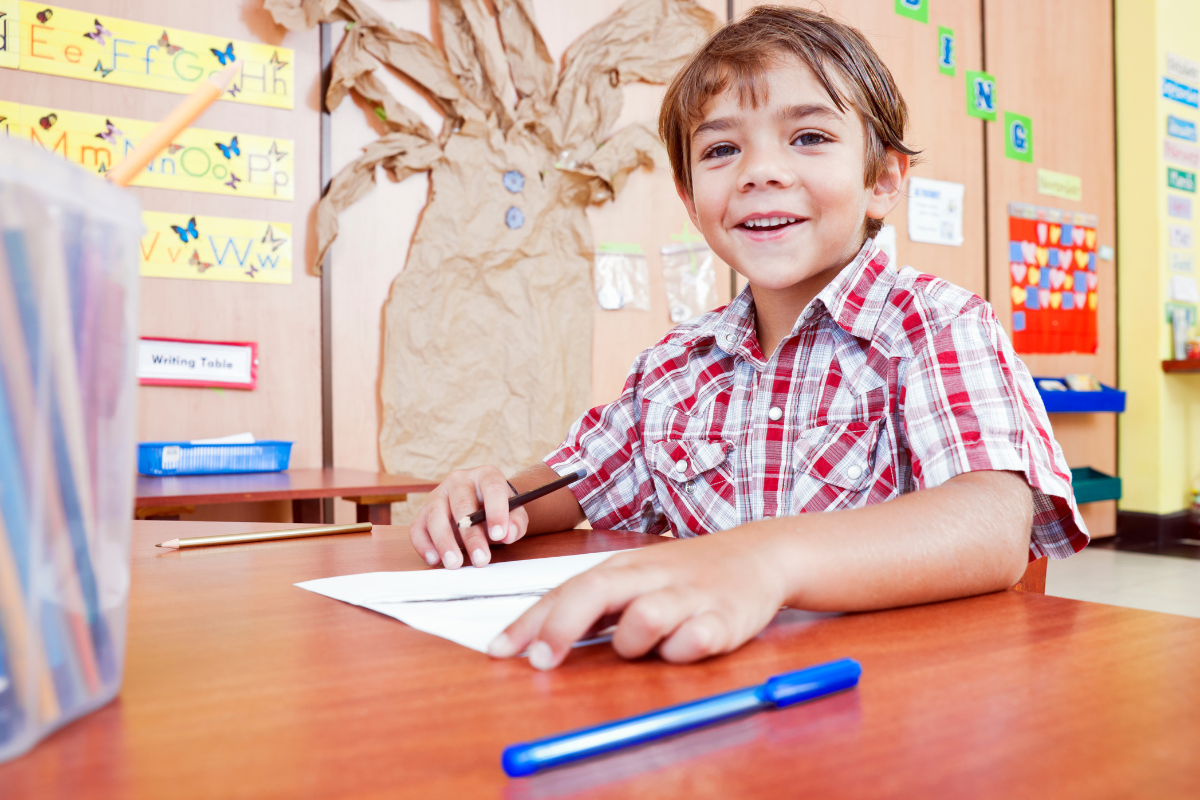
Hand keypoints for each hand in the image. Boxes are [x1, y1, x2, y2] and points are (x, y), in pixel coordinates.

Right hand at [409, 466, 526, 568]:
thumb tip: (507, 534)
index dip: (496, 511)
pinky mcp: (423, 512)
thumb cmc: (496, 511)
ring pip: (435, 515)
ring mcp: (438, 494)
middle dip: (471, 535)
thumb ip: (515, 524)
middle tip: (481, 559)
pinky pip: (417, 528)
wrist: (478, 508)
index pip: (492, 487)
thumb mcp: (514, 515)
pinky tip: (435, 559)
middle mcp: (459, 481)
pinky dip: (424, 545)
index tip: (499, 535)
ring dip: (444, 542)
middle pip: (462, 504)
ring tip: (455, 563)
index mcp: (485, 476)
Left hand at [487, 530, 787, 668]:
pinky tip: (686, 646)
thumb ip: (593, 602)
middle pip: (595, 593)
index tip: (500, 650)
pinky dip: (682, 652)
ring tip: (643, 647)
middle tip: (541, 661)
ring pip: (643, 619)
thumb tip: (538, 634)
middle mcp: (651, 576)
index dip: (530, 621)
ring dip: (631, 644)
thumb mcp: (636, 577)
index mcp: (623, 567)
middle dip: (561, 627)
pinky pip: (693, 642)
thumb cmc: (686, 573)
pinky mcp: (724, 619)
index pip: (566, 589)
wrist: (759, 555)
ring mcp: (688, 596)